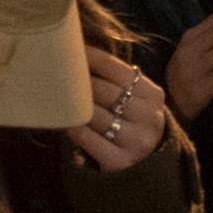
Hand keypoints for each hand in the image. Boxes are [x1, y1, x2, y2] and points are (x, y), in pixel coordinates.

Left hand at [69, 45, 166, 172]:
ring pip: (95, 115)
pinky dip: (75, 128)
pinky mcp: (120, 161)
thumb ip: (115, 78)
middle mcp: (148, 116)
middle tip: (59, 76)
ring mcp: (135, 140)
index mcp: (152, 94)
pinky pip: (89, 139)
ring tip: (60, 98)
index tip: (71, 50)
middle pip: (104, 91)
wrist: (151, 160)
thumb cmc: (134, 119)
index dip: (91, 58)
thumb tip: (80, 50)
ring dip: (75, 106)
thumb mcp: (136, 97)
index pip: (117, 69)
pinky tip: (67, 123)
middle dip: (79, 83)